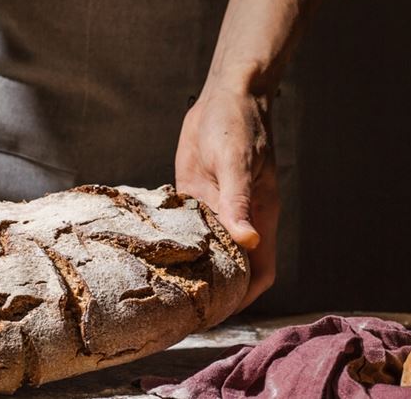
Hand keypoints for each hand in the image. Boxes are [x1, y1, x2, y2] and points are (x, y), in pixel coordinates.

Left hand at [175, 86, 278, 312]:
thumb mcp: (235, 161)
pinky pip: (188, 227)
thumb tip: (248, 241)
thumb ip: (238, 201)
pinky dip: (175, 241)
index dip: (243, 297)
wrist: (225, 95)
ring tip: (162, 290)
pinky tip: (151, 252)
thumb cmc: (237, 124)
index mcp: (259, 216)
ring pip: (207, 250)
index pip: (259, 272)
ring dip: (191, 268)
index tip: (217, 314)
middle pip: (231, 268)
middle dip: (212, 292)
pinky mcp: (195, 195)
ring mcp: (216, 208)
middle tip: (179, 313)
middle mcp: (238, 219)